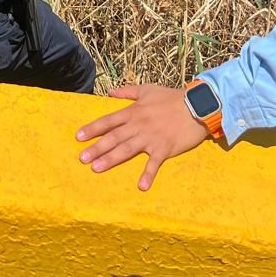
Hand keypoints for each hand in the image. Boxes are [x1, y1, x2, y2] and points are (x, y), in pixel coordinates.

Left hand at [76, 84, 209, 190]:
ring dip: (111, 159)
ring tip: (96, 168)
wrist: (196, 105)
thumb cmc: (171, 97)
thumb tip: (110, 92)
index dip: (93, 129)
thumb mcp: (147, 89)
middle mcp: (138, 125)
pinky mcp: (164, 148)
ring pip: (127, 150)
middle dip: (96, 148)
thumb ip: (127, 91)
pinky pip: (154, 163)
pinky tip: (141, 186)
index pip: (108, 121)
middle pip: (113, 137)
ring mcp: (150, 138)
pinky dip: (148, 174)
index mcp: (133, 112)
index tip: (78, 137)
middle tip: (82, 158)